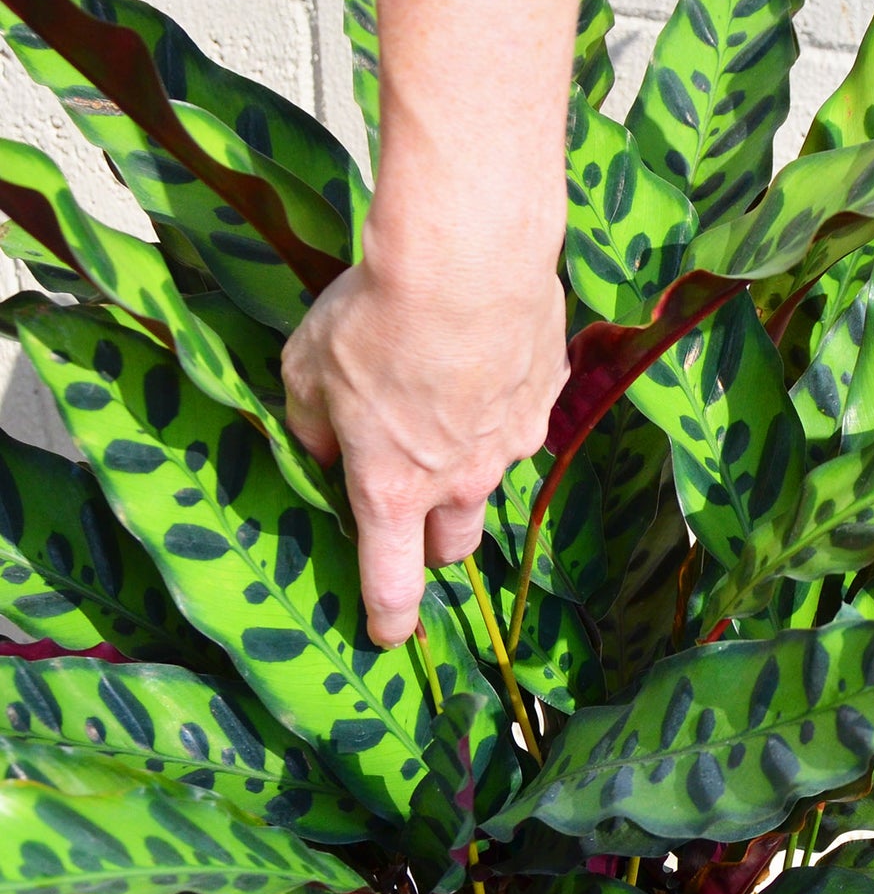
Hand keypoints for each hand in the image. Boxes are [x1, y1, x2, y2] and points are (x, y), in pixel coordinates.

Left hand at [283, 175, 569, 648]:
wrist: (467, 258)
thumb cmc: (375, 315)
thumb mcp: (307, 368)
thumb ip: (312, 424)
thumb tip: (325, 446)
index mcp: (392, 488)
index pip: (392, 582)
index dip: (389, 617)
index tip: (388, 635)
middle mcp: (459, 481)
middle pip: (456, 544)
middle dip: (434, 539)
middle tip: (413, 499)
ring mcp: (511, 444)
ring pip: (491, 478)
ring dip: (468, 462)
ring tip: (446, 398)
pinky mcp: (546, 399)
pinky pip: (520, 419)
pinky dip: (499, 404)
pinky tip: (481, 357)